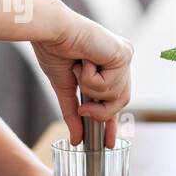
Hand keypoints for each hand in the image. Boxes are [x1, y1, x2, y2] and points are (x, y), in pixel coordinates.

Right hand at [32, 6, 133, 145]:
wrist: (51, 32)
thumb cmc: (54, 50)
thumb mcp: (65, 88)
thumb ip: (73, 113)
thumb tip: (76, 140)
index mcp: (109, 64)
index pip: (115, 98)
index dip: (111, 122)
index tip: (108, 143)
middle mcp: (121, 59)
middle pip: (120, 101)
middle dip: (101, 110)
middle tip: (84, 108)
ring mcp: (124, 56)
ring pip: (114, 95)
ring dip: (90, 87)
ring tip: (79, 67)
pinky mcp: (124, 54)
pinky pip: (110, 85)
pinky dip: (91, 78)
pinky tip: (85, 60)